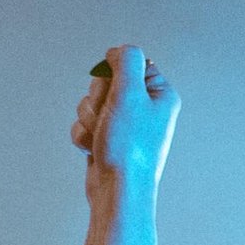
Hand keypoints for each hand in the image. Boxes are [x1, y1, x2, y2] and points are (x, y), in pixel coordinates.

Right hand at [72, 42, 177, 207]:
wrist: (118, 192)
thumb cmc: (128, 146)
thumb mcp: (130, 92)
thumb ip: (126, 61)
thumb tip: (117, 51)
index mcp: (160, 94)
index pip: (130, 63)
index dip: (115, 74)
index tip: (115, 91)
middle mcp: (145, 109)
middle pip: (107, 82)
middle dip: (99, 99)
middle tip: (108, 117)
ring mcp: (124, 127)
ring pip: (91, 104)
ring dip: (89, 119)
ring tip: (102, 138)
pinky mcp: (106, 141)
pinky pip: (85, 125)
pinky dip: (84, 136)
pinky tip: (94, 150)